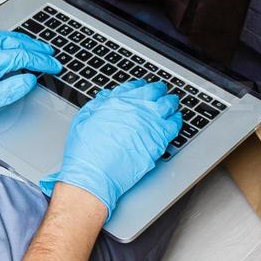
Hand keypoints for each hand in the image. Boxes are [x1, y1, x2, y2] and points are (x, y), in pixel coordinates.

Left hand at [0, 30, 60, 127]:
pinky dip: (5, 40)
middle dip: (35, 48)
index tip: (54, 65)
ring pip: (1, 37)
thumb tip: (27, 80)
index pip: (20, 56)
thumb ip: (5, 92)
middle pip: (13, 42)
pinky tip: (7, 44)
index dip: (40, 60)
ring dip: (21, 41)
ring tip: (34, 47)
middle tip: (50, 54)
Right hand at [39, 80, 181, 214]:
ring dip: (170, 102)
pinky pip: (175, 125)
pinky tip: (176, 120)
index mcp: (117, 102)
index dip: (141, 86)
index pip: (135, 87)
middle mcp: (136, 109)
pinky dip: (177, 120)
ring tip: (171, 103)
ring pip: (168, 104)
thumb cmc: (86, 152)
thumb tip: (105, 98)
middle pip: (155, 91)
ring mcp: (150, 123)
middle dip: (158, 90)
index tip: (143, 88)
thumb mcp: (83, 119)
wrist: (95, 174)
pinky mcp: (159, 140)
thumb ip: (97, 105)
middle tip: (160, 92)